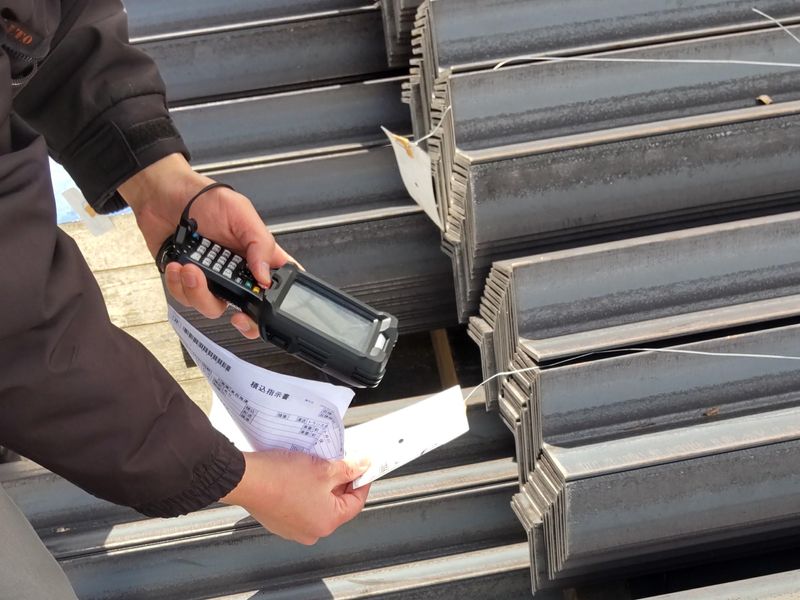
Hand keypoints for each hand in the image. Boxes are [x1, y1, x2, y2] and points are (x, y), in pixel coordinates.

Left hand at [118, 153, 291, 338]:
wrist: (162, 194)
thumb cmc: (203, 197)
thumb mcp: (241, 213)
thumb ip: (260, 244)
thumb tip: (265, 276)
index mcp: (256, 254)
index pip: (278, 283)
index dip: (277, 300)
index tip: (266, 304)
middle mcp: (236, 271)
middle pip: (248, 308)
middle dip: (241, 316)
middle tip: (234, 309)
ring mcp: (212, 278)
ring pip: (213, 307)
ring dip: (199, 292)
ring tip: (190, 268)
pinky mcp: (187, 281)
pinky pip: (186, 298)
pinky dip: (178, 284)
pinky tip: (177, 265)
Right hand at [221, 450, 371, 543]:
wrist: (247, 479)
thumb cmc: (281, 478)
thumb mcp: (324, 469)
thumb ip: (348, 469)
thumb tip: (362, 467)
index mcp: (327, 522)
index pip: (356, 503)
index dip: (361, 482)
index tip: (362, 469)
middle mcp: (311, 532)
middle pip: (336, 505)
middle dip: (339, 483)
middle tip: (339, 463)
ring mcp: (292, 529)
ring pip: (317, 504)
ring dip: (320, 487)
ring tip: (317, 467)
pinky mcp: (278, 521)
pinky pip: (299, 506)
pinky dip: (303, 492)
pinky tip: (299, 476)